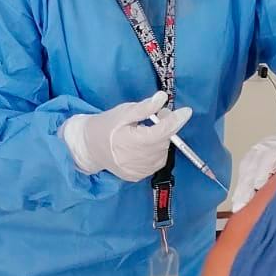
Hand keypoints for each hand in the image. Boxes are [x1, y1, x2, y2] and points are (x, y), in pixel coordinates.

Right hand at [60, 92, 193, 181]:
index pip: (161, 132)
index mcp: (130, 142)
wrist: (89, 147)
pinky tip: (144, 145)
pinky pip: (156, 162)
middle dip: (166, 127)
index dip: (175, 121)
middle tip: (158, 115)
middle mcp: (135, 160)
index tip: (186, 111)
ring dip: (161, 140)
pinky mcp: (137, 177)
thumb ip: (144, 108)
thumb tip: (163, 98)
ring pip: (162, 153)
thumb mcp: (124, 112)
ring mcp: (137, 171)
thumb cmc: (107, 125)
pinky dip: (156, 152)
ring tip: (147, 131)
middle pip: (163, 142)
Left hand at [229, 125, 275, 211]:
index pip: (247, 169)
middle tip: (245, 202)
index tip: (238, 206)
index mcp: (259, 153)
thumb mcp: (275, 175)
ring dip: (265, 169)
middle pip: (256, 163)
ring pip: (274, 154)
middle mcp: (270, 146)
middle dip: (248, 183)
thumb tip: (243, 212)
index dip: (241, 187)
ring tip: (259, 185)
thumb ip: (260, 190)